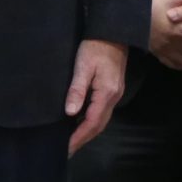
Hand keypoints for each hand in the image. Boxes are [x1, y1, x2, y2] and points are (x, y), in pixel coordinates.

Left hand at [67, 40, 128, 154]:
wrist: (113, 32)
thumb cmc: (95, 47)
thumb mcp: (83, 66)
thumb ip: (77, 89)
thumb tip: (70, 113)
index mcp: (106, 94)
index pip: (92, 123)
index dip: (79, 137)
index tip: (66, 148)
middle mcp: (113, 97)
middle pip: (99, 125)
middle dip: (83, 139)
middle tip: (68, 150)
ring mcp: (115, 94)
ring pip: (101, 119)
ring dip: (88, 131)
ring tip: (72, 140)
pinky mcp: (112, 89)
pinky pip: (102, 111)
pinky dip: (91, 121)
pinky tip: (80, 122)